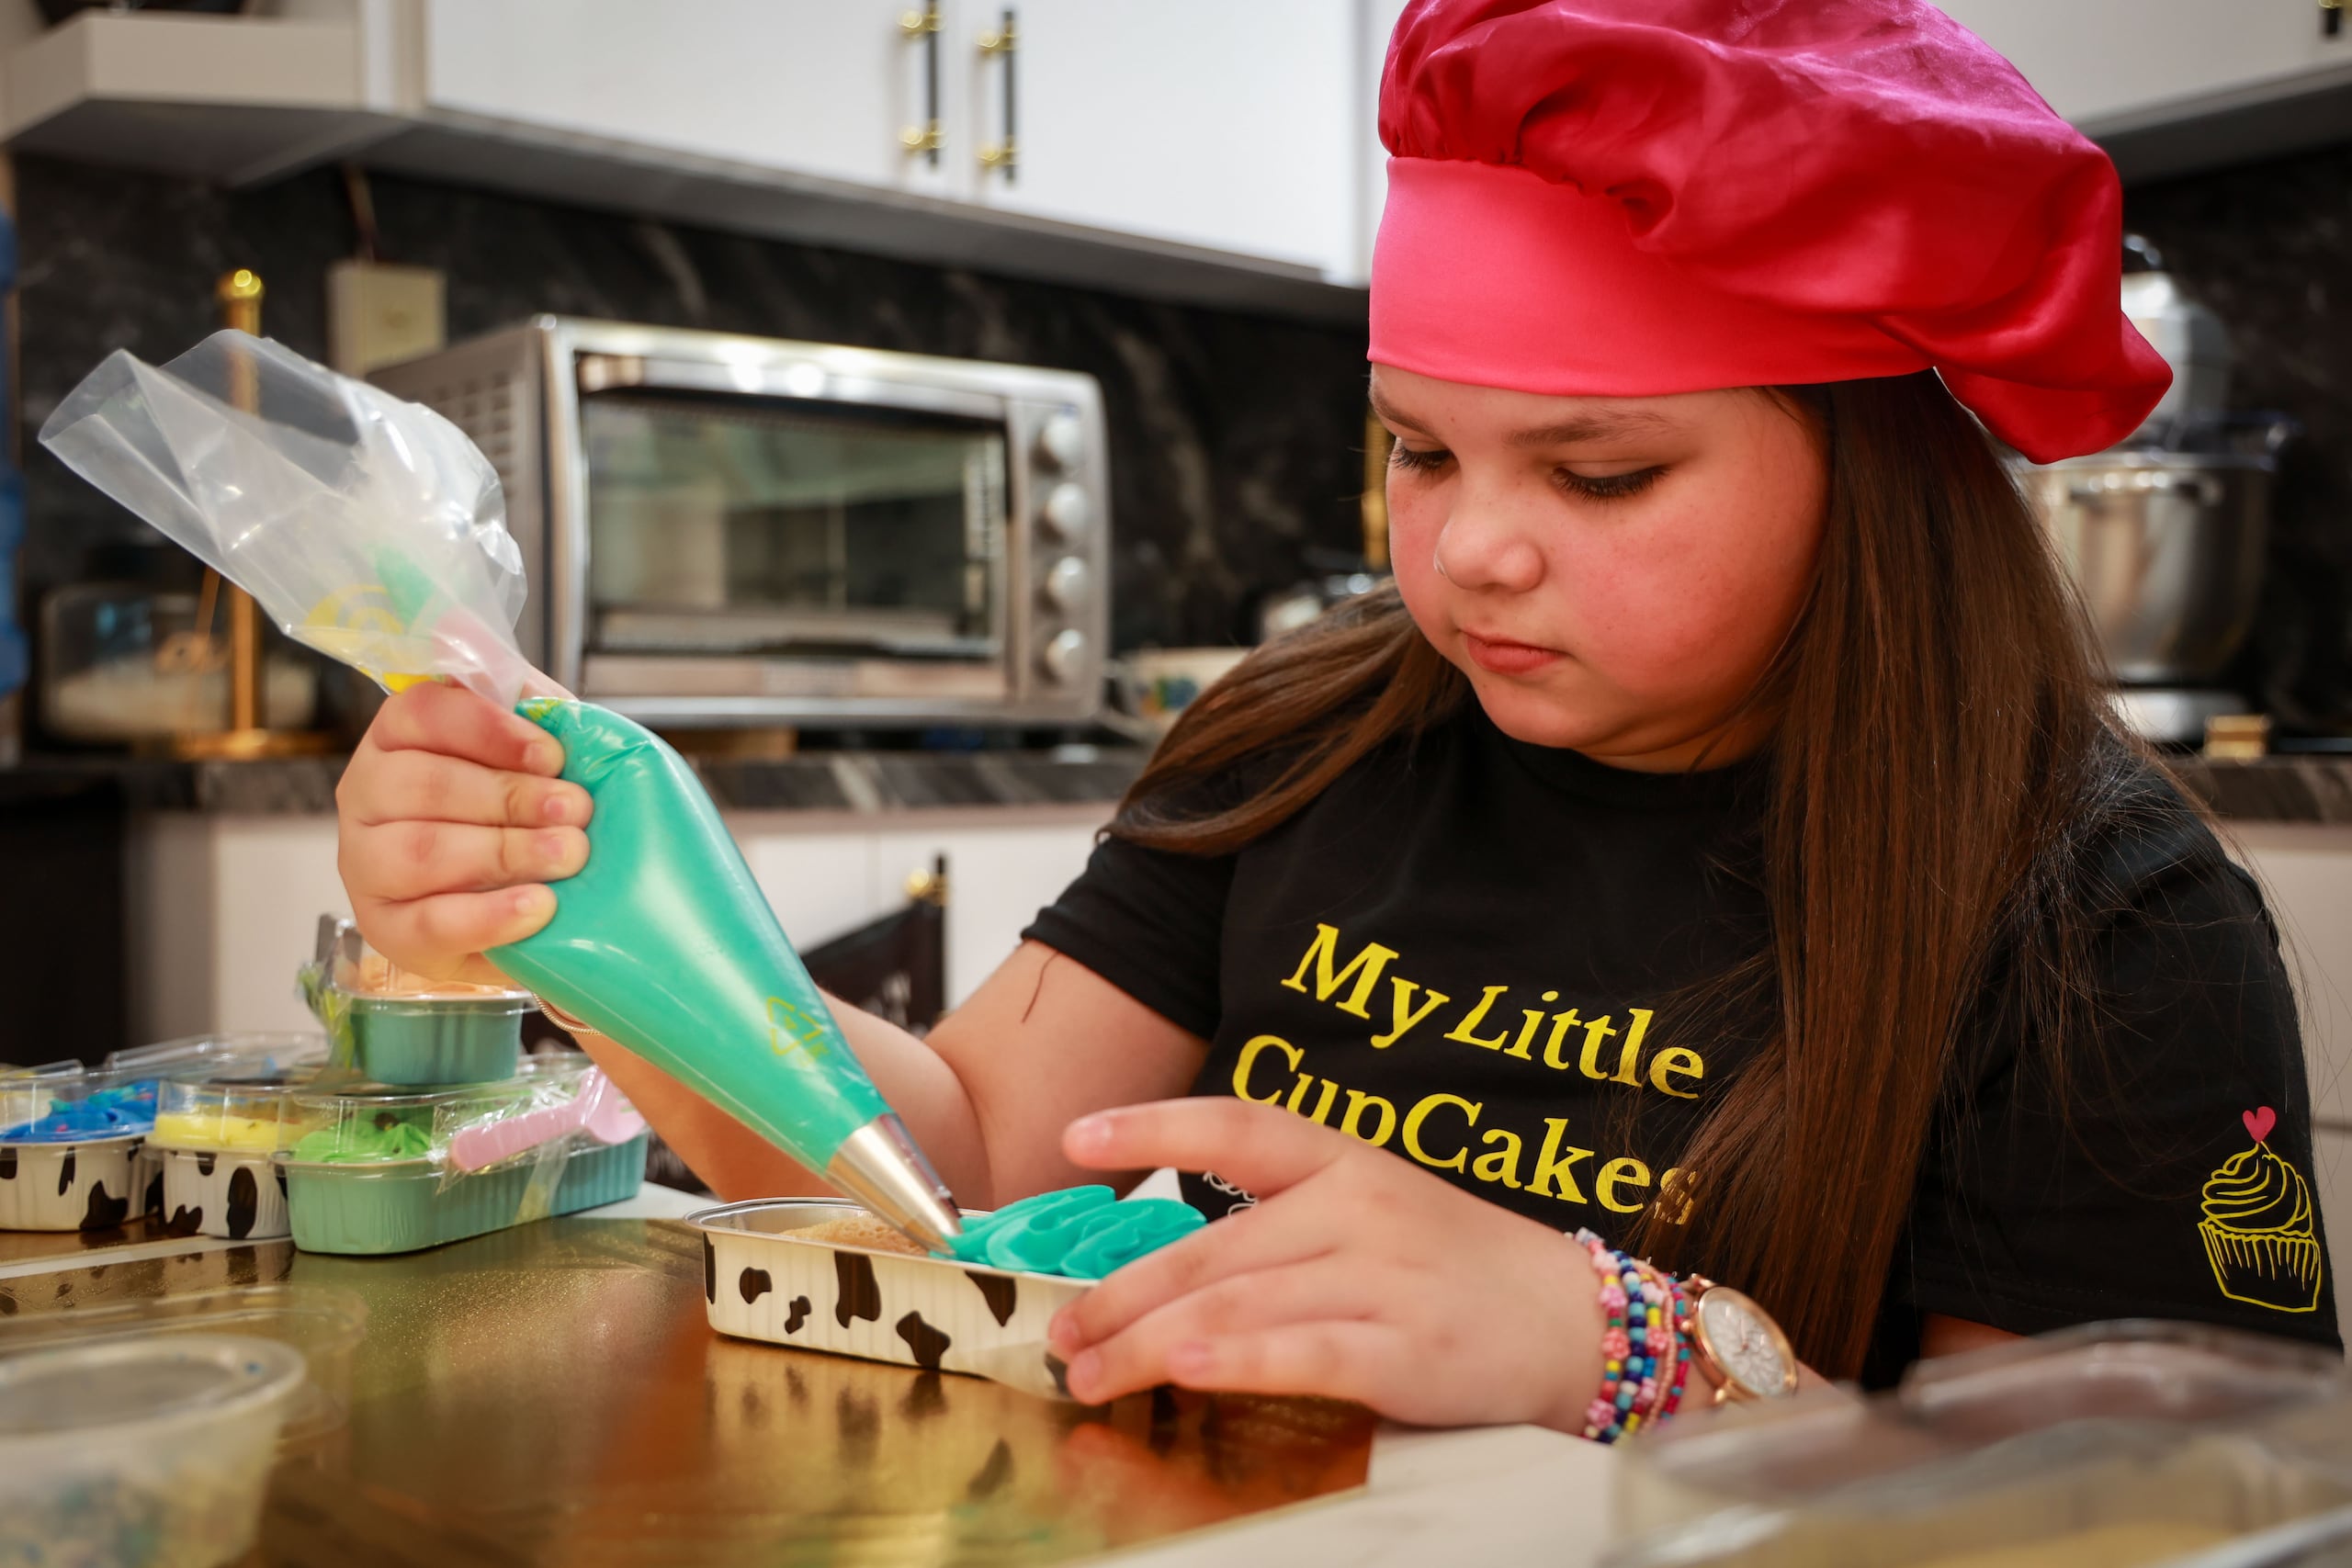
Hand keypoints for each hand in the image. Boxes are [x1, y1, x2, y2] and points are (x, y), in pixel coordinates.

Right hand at [335, 681, 591, 982]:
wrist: (514, 915)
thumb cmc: (517, 820)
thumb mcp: (532, 763)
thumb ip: (543, 727)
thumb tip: (567, 718)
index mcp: (397, 738)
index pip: (422, 713)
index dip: (489, 730)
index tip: (552, 756)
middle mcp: (366, 794)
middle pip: (426, 784)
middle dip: (511, 796)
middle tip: (577, 810)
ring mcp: (365, 864)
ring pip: (423, 851)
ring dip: (505, 851)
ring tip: (568, 854)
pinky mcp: (385, 927)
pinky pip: (431, 921)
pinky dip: (490, 915)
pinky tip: (539, 906)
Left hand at [1044, 1099, 1606, 1429]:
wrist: (1582, 1325)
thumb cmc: (1465, 1274)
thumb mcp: (1378, 1216)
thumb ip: (1287, 1228)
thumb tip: (1175, 1272)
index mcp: (1348, 1162)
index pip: (1237, 1124)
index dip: (1151, 1123)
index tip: (1075, 1136)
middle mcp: (1358, 1208)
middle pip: (1211, 1247)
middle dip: (1119, 1292)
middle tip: (1059, 1328)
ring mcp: (1381, 1277)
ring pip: (1236, 1303)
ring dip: (1146, 1341)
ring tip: (1088, 1371)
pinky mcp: (1403, 1347)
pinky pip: (1301, 1351)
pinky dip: (1235, 1361)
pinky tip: (1183, 1371)